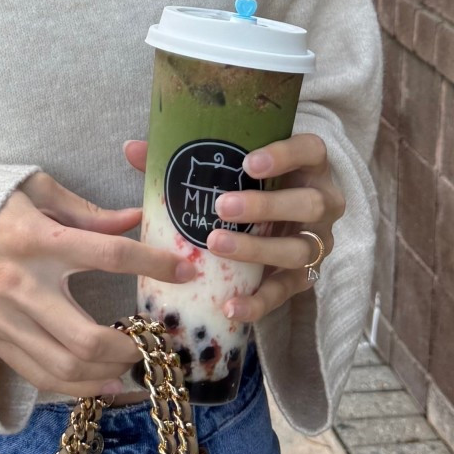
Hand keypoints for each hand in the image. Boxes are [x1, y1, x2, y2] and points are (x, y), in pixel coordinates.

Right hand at [0, 172, 194, 400]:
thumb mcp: (36, 190)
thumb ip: (87, 211)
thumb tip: (135, 219)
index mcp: (35, 239)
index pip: (109, 254)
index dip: (154, 263)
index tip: (185, 270)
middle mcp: (19, 285)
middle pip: (87, 337)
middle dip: (130, 346)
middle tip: (153, 339)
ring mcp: (3, 320)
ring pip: (65, 367)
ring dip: (107, 373)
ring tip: (132, 362)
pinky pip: (41, 376)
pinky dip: (77, 386)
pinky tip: (102, 381)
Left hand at [121, 131, 343, 328]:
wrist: (281, 223)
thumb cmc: (250, 185)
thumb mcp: (230, 167)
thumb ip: (185, 157)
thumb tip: (131, 148)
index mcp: (308, 166)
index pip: (310, 151)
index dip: (285, 155)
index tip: (249, 162)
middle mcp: (322, 202)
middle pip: (308, 203)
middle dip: (266, 206)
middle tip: (222, 207)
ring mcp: (317, 242)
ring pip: (300, 249)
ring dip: (258, 250)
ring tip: (217, 246)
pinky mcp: (305, 277)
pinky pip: (285, 293)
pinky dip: (259, 301)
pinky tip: (230, 306)